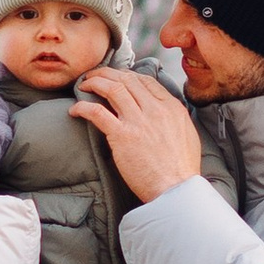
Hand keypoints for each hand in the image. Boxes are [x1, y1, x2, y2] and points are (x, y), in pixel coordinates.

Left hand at [69, 67, 203, 202]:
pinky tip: (75, 109)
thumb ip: (174, 118)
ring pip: (112, 88)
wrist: (175, 189)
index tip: (116, 78)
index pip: (146, 80)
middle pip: (127, 79)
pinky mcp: (122, 136)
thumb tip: (164, 111)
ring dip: (94, 82)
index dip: (127, 75)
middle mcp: (155, 110)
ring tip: (83, 85)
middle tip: (94, 76)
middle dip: (107, 73)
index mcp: (172, 108)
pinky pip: (97, 112)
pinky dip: (83, 107)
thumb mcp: (187, 134)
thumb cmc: (181, 169)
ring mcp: (138, 121)